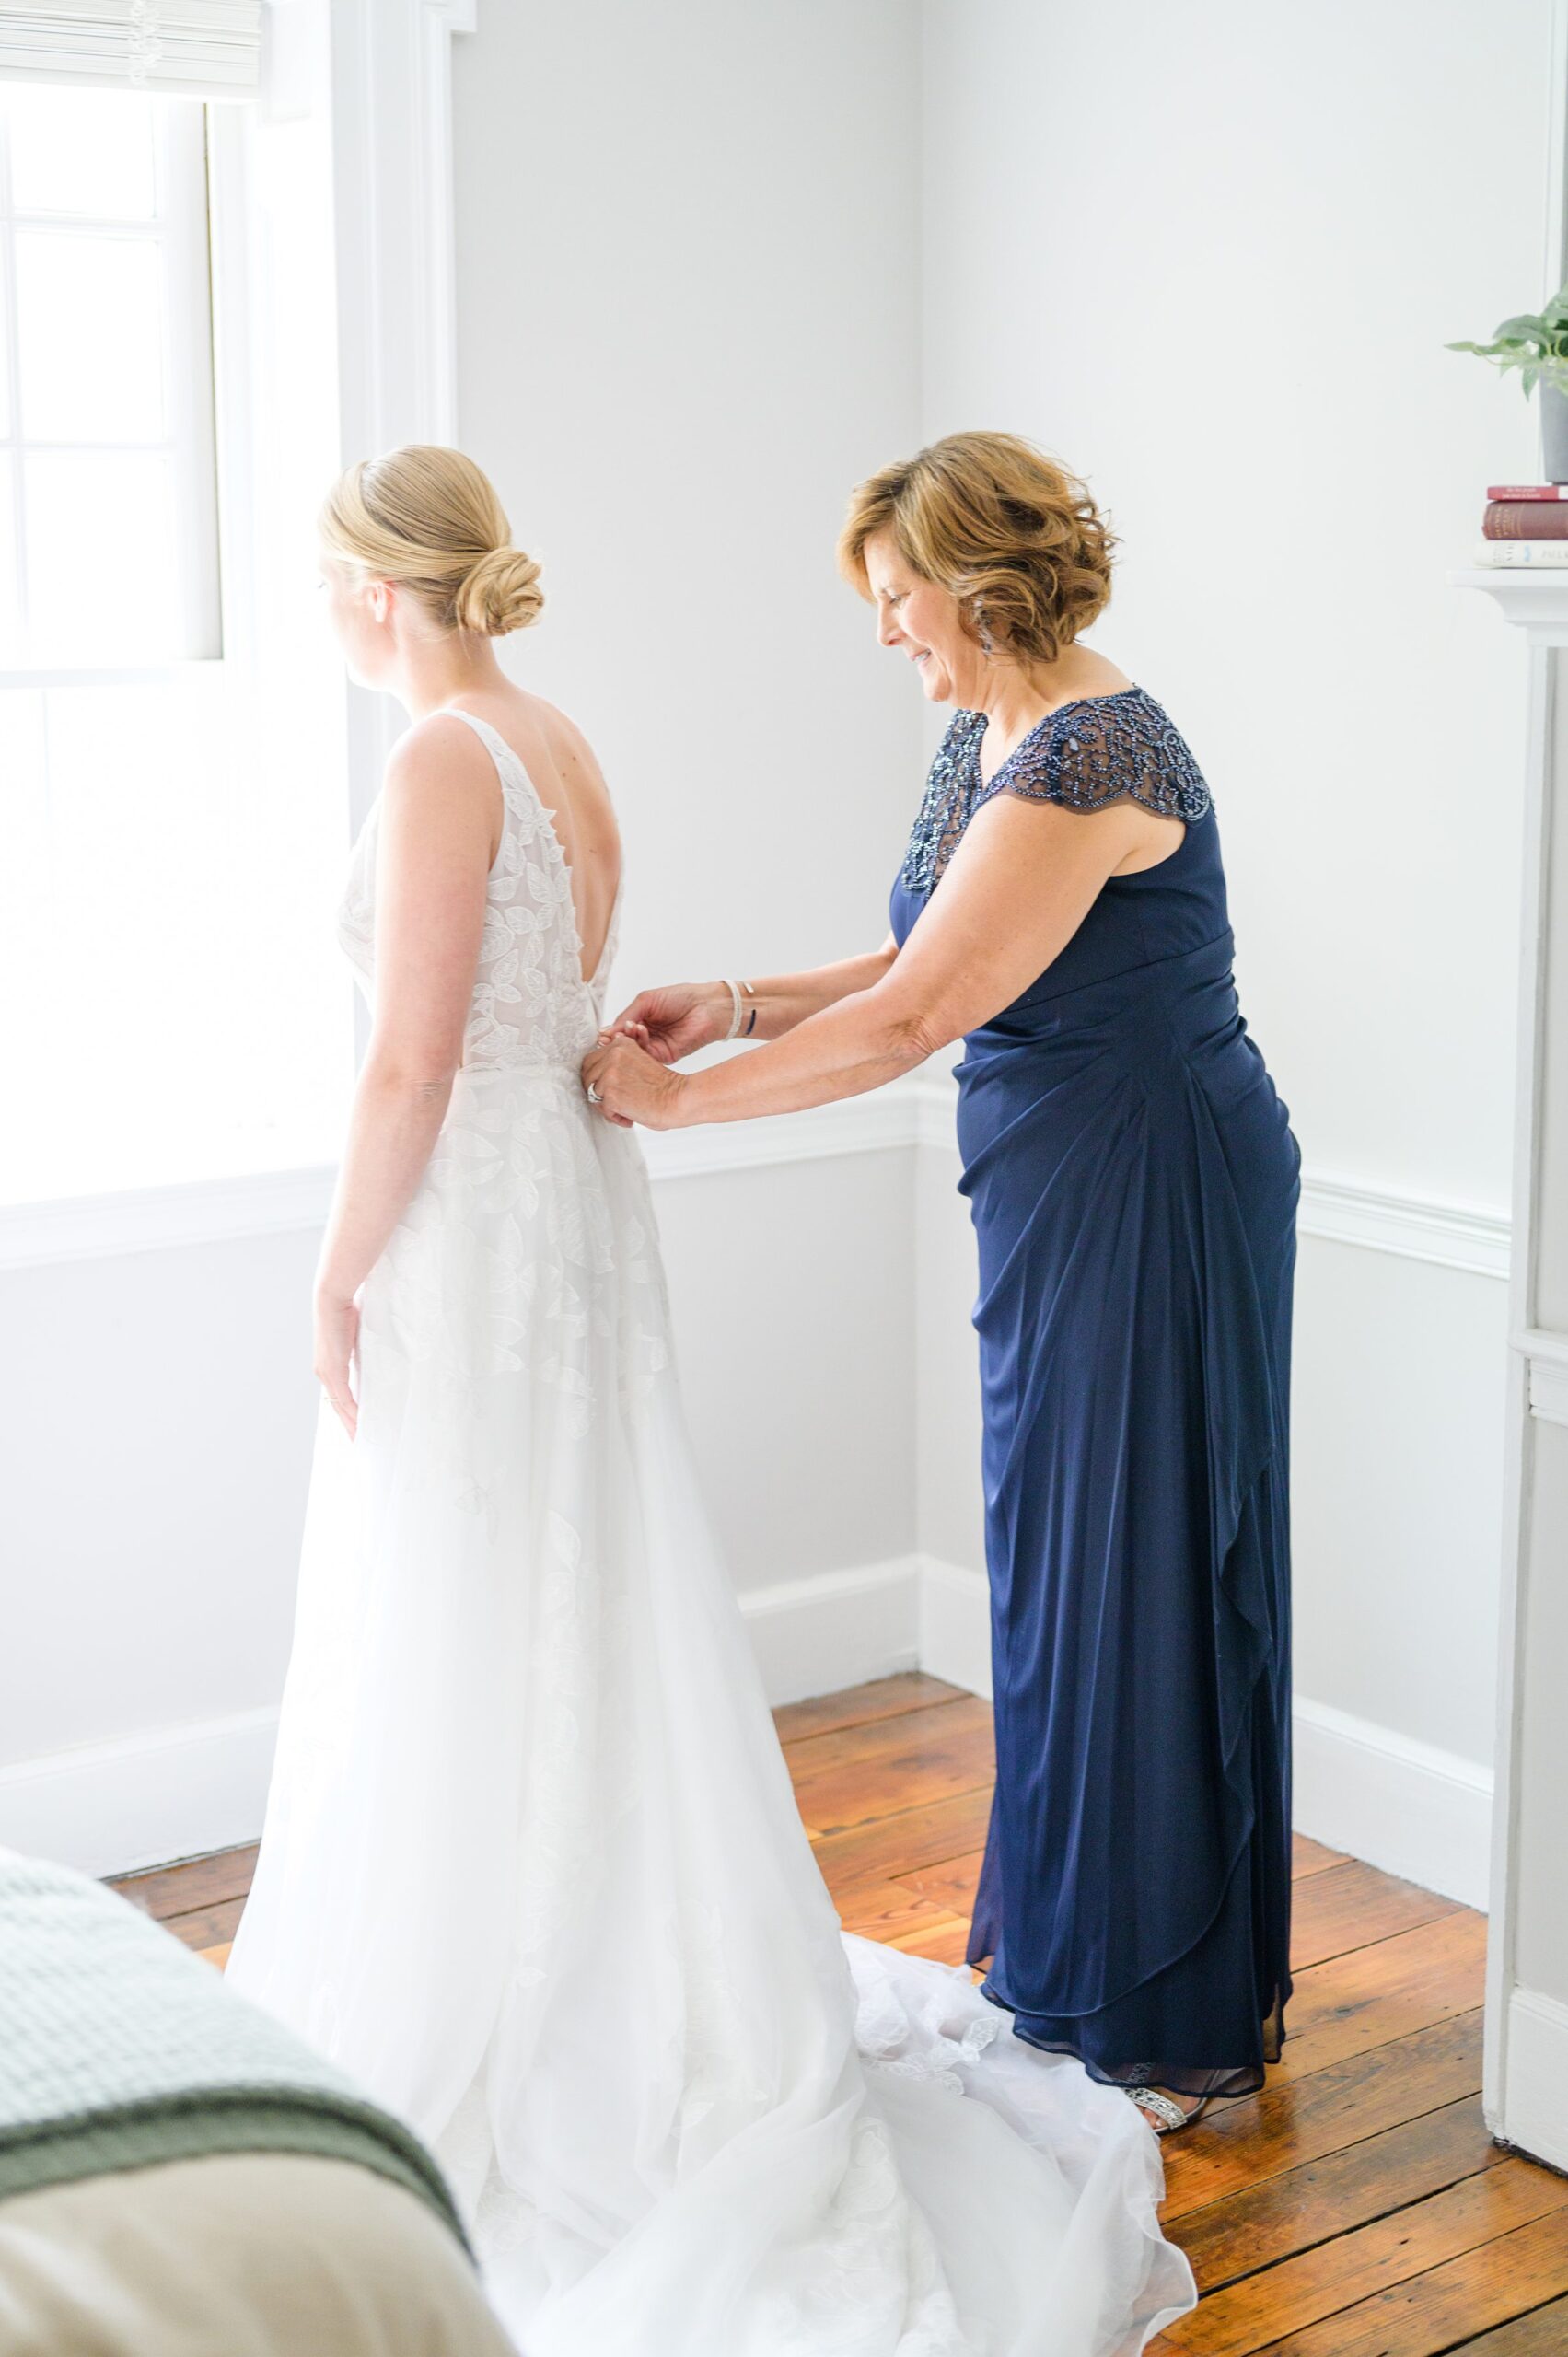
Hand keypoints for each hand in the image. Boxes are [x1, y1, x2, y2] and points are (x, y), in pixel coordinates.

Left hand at [314, 1289, 359, 1438]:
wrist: (332, 1298)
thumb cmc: (345, 1309)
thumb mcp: (355, 1335)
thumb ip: (360, 1349)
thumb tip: (374, 1355)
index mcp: (328, 1365)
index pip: (338, 1396)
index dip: (347, 1412)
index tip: (356, 1425)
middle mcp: (324, 1373)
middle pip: (337, 1407)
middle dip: (348, 1425)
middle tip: (359, 1441)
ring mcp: (326, 1373)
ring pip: (339, 1407)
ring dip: (351, 1423)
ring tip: (360, 1439)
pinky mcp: (333, 1370)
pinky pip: (344, 1399)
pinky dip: (353, 1413)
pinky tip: (361, 1425)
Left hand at [581, 1033, 687, 1127]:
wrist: (678, 1099)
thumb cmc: (663, 1086)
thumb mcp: (638, 1062)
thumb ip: (619, 1063)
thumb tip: (598, 1077)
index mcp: (620, 1044)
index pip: (592, 1060)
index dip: (598, 1077)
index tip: (610, 1088)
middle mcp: (613, 1055)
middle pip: (587, 1076)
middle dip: (597, 1091)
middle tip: (613, 1101)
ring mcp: (610, 1074)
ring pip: (592, 1093)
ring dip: (606, 1106)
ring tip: (624, 1111)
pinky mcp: (610, 1093)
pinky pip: (602, 1109)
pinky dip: (614, 1117)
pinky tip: (629, 1117)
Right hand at [604, 981, 725, 1064]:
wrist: (707, 1006)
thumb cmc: (680, 998)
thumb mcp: (646, 1001)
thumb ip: (625, 1016)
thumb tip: (604, 1032)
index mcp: (640, 1021)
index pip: (618, 1032)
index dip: (609, 1034)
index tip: (601, 1034)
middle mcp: (645, 1036)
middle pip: (623, 1044)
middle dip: (616, 1040)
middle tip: (611, 1036)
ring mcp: (654, 1047)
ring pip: (633, 1051)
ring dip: (628, 1040)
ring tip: (630, 1028)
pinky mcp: (664, 1056)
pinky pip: (646, 1056)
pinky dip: (640, 1045)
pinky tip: (640, 1032)